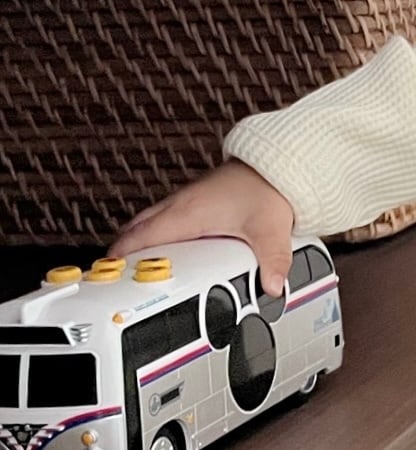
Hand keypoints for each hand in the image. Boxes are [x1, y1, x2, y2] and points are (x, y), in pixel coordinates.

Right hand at [110, 160, 296, 297]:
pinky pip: (164, 219)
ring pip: (148, 224)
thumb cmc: (266, 188)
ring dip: (139, 244)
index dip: (120, 258)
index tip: (107, 277)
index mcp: (186, 214)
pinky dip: (157, 235)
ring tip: (139, 272)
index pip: (138, 237)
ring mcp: (185, 201)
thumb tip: (271, 286)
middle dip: (122, 254)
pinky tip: (171, 253)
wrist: (274, 162)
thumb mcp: (270, 231)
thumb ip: (272, 262)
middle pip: (135, 231)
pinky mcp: (194, 201)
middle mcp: (179, 205)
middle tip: (118, 281)